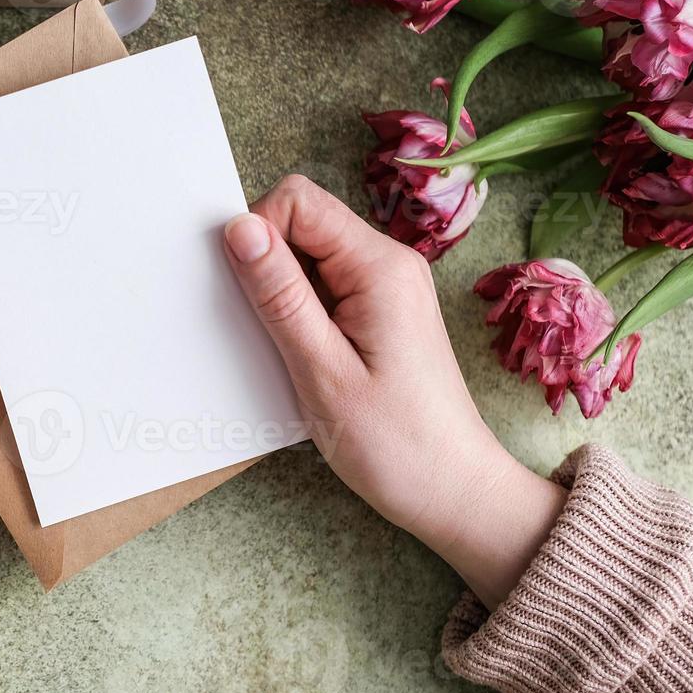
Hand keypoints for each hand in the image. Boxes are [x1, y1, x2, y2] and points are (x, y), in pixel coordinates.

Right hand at [222, 175, 563, 608]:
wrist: (453, 492)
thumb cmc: (395, 444)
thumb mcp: (321, 371)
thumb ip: (279, 295)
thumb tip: (239, 227)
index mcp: (380, 266)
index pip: (298, 200)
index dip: (258, 233)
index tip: (250, 293)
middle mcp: (388, 263)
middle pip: (302, 223)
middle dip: (267, 266)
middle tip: (269, 332)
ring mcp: (386, 287)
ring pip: (308, 257)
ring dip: (281, 295)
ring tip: (292, 353)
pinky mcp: (380, 311)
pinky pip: (323, 287)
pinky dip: (299, 314)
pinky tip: (304, 358)